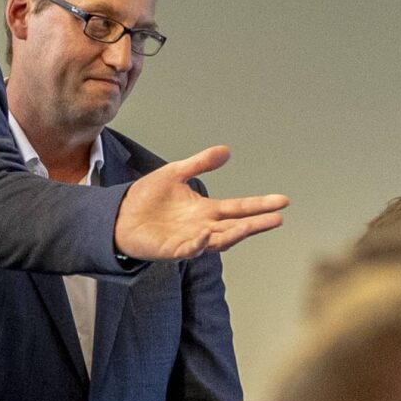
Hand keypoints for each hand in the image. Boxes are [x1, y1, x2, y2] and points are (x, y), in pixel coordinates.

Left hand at [116, 146, 288, 259]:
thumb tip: (227, 151)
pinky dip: (196, 245)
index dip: (260, 205)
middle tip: (277, 218)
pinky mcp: (170, 250)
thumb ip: (200, 164)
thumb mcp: (175, 173)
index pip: (239, 208)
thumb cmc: (147, 198)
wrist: (119, 215)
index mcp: (206, 210)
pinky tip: (203, 236)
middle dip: (256, 224)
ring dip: (232, 235)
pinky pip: (187, 250)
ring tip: (248, 227)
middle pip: (235, 227)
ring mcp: (188, 241)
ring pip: (216, 241)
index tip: (282, 201)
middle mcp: (203, 227)